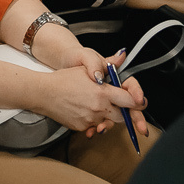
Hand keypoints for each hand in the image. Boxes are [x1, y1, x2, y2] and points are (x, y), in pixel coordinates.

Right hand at [34, 55, 148, 138]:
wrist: (43, 93)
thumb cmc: (63, 79)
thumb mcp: (86, 68)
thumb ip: (108, 65)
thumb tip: (123, 56)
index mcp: (102, 92)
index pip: (130, 101)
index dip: (137, 102)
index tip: (139, 102)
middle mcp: (99, 108)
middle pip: (123, 117)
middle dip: (123, 112)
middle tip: (118, 105)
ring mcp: (91, 120)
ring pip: (108, 122)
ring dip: (106, 115)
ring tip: (94, 104)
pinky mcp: (83, 127)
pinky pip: (94, 126)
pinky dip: (93, 120)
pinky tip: (83, 109)